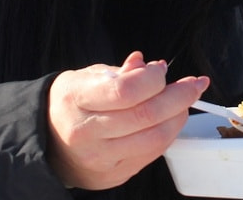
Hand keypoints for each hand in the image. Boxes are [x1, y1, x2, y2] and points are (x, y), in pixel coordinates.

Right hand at [46, 51, 209, 189]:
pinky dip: (167, 135)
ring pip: (154, 138)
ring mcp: (99, 158)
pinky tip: (170, 121)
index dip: (154, 79)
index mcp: (76, 99)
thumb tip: (154, 67)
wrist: (48, 141)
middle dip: (180, 97)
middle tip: (195, 84)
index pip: (125, 91)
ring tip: (184, 102)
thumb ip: (123, 72)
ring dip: (178, 117)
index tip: (164, 70)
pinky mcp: (112, 175)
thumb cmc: (73, 102)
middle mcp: (86, 132)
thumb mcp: (89, 76)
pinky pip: (151, 154)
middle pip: (145, 116)